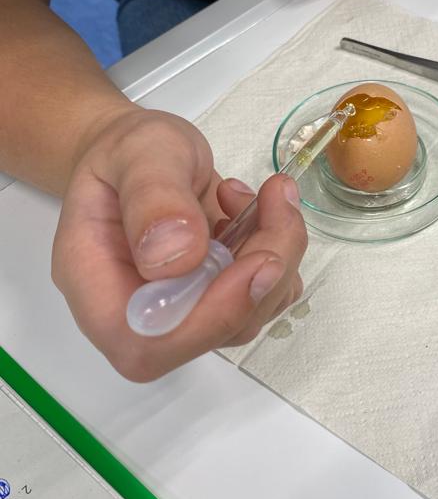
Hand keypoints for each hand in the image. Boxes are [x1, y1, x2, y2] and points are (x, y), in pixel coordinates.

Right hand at [52, 108, 306, 380]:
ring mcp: (185, 312)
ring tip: (268, 193)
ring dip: (279, 254)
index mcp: (95, 289)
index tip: (255, 260)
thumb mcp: (138, 153)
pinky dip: (281, 251)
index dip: (208, 320)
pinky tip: (258, 208)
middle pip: (208, 333)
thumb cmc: (127, 152)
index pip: (145, 346)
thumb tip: (175, 258)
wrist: (142, 153)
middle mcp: (139, 315)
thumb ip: (153, 199)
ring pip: (249, 315)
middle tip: (276, 203)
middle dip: (262, 274)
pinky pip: (267, 295)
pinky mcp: (220, 298)